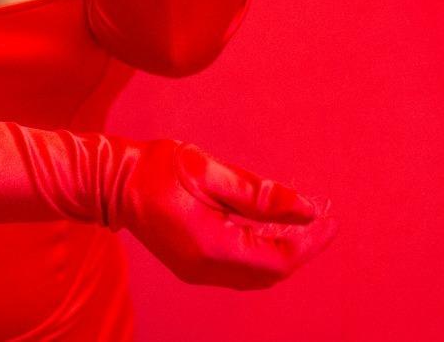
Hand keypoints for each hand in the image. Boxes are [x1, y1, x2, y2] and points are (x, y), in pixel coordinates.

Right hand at [113, 138, 338, 289]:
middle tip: (324, 219)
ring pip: (257, 276)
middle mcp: (206, 269)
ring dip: (284, 253)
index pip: (278, 259)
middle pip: (271, 273)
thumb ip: (258, 194)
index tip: (331, 220)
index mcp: (211, 246)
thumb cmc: (157, 168)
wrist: (112, 182)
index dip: (310, 243)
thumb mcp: (209, 172)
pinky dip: (263, 253)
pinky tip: (272, 229)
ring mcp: (197, 272)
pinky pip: (240, 270)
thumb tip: (304, 209)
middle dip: (302, 248)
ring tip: (304, 223)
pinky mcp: (193, 266)